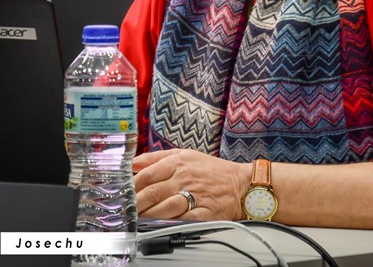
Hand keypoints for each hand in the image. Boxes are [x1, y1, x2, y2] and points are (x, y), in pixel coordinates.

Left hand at [133, 148, 249, 220]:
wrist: (240, 184)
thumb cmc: (211, 170)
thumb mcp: (185, 155)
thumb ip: (157, 157)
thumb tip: (133, 163)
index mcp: (179, 163)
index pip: (148, 174)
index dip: (132, 186)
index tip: (123, 194)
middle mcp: (185, 178)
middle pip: (153, 192)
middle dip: (135, 204)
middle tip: (125, 212)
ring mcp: (194, 196)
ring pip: (164, 208)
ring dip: (147, 216)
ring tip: (137, 221)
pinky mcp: (203, 213)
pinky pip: (182, 220)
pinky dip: (168, 224)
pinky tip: (159, 226)